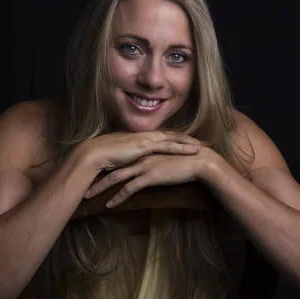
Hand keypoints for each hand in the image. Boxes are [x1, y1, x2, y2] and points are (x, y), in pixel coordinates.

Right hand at [81, 131, 202, 171]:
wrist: (94, 154)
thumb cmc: (104, 157)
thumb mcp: (121, 156)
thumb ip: (131, 157)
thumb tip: (136, 163)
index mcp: (141, 137)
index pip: (163, 137)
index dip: (177, 139)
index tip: (190, 141)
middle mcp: (146, 135)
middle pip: (172, 135)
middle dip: (188, 138)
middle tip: (204, 141)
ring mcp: (146, 139)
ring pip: (174, 139)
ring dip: (190, 142)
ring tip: (205, 146)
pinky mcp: (145, 146)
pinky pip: (169, 146)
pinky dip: (183, 147)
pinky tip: (195, 150)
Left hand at [84, 146, 211, 207]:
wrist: (198, 162)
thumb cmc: (184, 162)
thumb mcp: (164, 160)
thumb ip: (153, 163)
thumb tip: (145, 170)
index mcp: (142, 152)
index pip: (118, 160)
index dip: (104, 168)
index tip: (92, 174)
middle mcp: (139, 157)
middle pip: (112, 167)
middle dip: (96, 177)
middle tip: (83, 186)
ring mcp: (143, 166)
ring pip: (116, 178)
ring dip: (101, 188)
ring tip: (89, 196)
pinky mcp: (149, 176)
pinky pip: (129, 188)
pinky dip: (118, 197)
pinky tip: (110, 205)